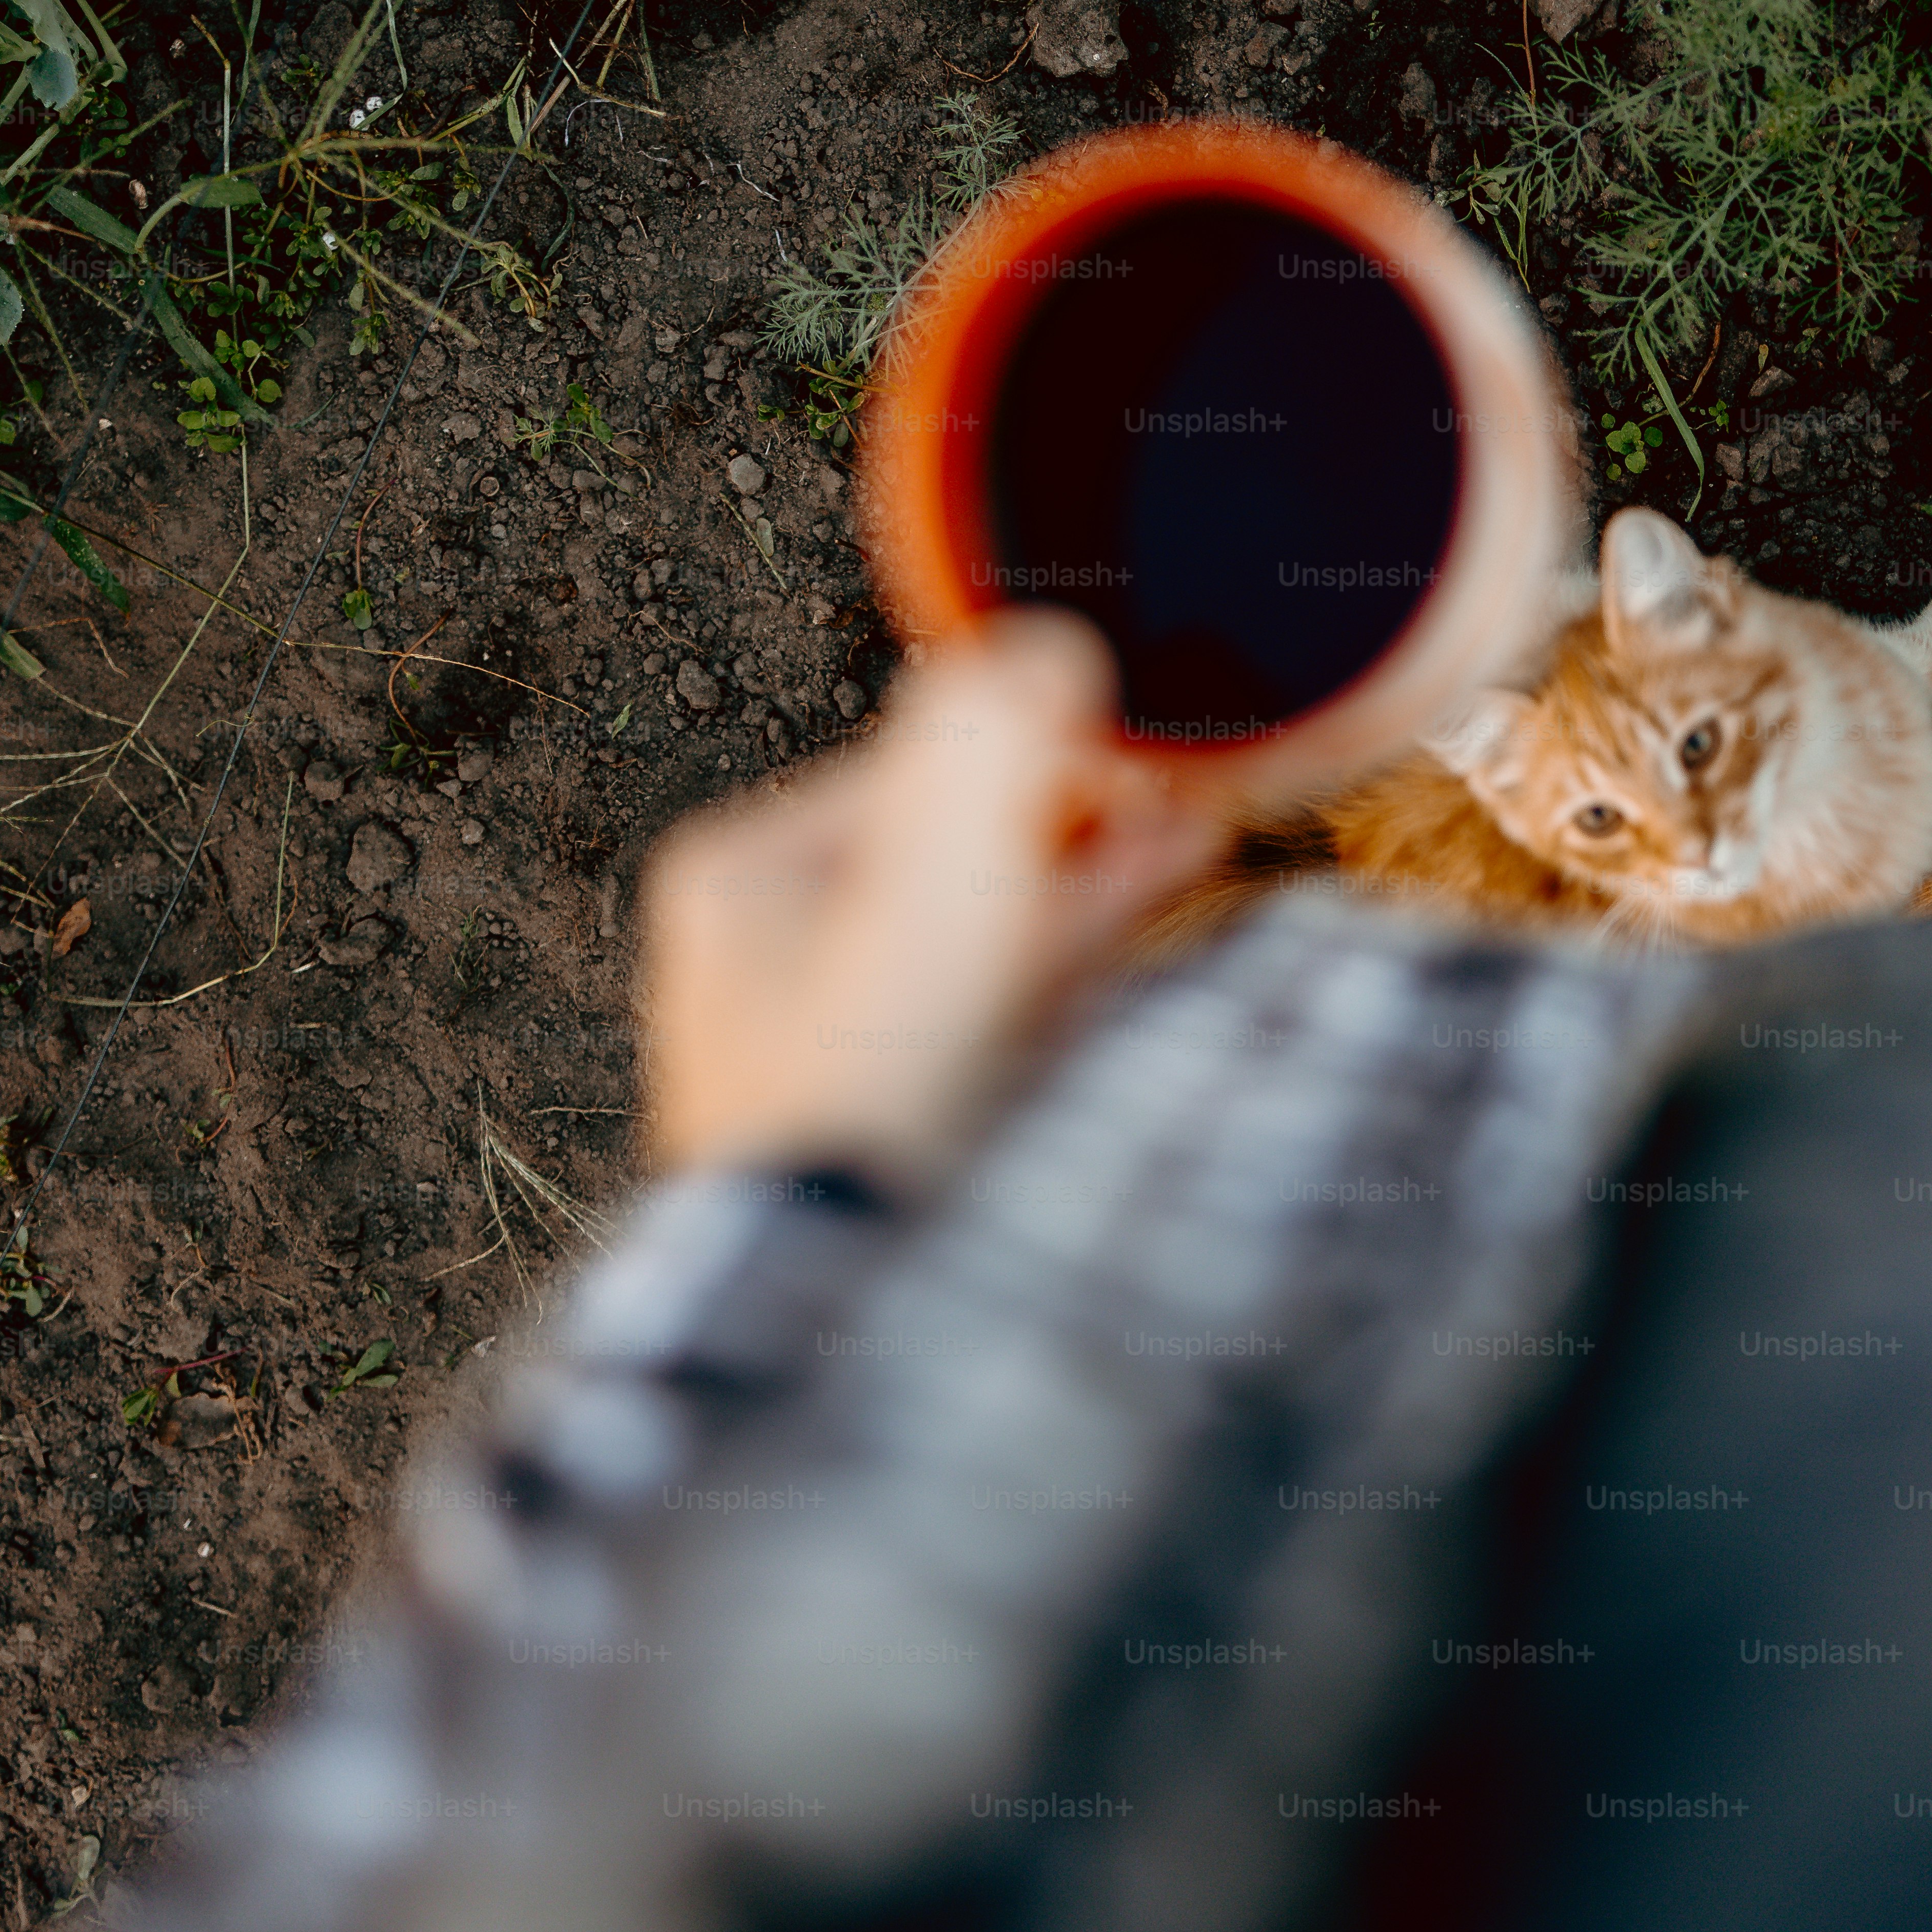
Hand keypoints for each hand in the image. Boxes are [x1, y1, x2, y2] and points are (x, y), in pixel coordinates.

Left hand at [635, 609, 1219, 1186]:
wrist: (858, 1287)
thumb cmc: (880, 1073)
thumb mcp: (940, 860)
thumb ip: (991, 732)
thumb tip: (1040, 644)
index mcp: (744, 884)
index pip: (912, 774)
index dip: (1037, 750)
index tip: (1132, 744)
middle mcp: (766, 967)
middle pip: (949, 859)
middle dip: (1073, 823)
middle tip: (1180, 797)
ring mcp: (829, 1059)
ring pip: (978, 943)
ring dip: (1084, 894)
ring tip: (1187, 845)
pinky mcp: (890, 1134)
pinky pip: (992, 1026)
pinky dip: (1066, 980)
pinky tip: (1135, 957)